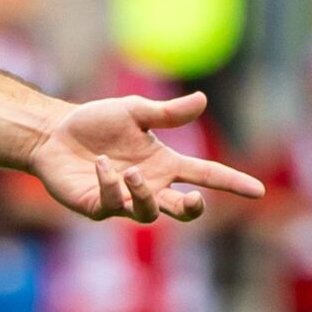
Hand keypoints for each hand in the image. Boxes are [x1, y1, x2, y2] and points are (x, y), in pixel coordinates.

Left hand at [27, 92, 263, 222]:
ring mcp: (123, 199)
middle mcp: (149, 185)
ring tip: (130, 171)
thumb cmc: (95, 123)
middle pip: (182, 210)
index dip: (232, 183)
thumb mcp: (133, 111)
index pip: (206, 175)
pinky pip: (112, 204)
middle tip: (192, 197)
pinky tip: (101, 165)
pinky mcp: (97, 206)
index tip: (258, 190)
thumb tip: (203, 99)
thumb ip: (167, 112)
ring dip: (144, 193)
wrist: (53, 133)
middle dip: (192, 208)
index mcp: (165, 164)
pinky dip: (111, 185)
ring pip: (148, 213)